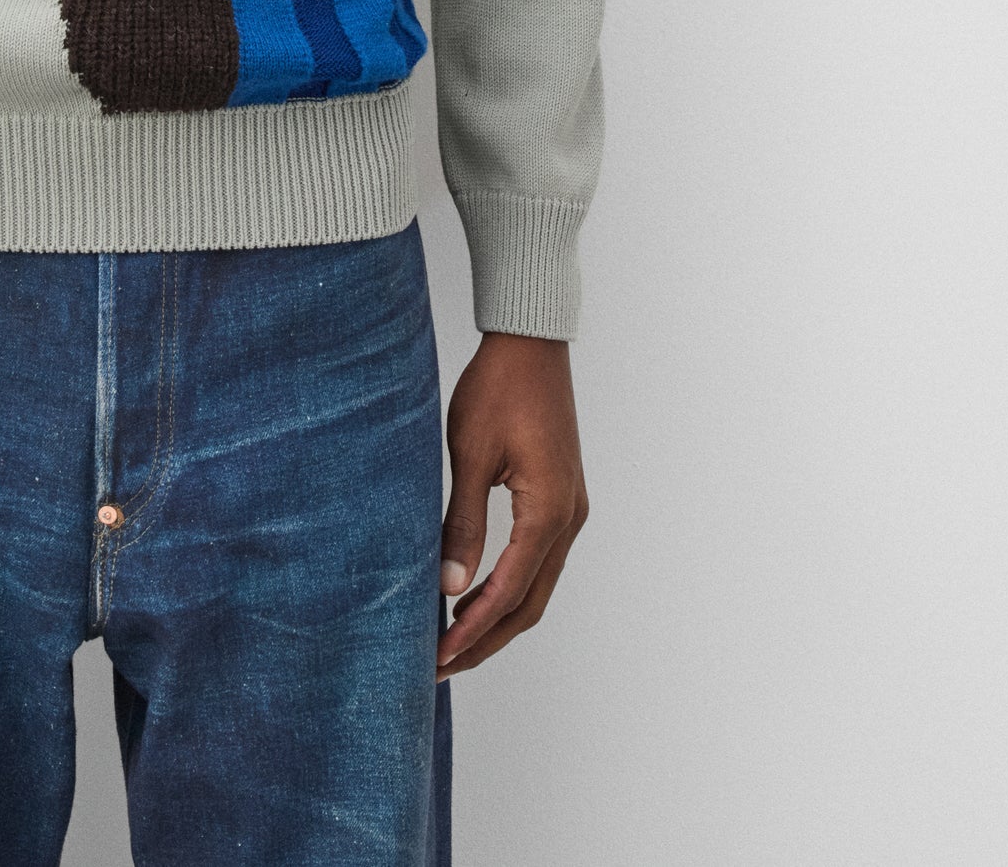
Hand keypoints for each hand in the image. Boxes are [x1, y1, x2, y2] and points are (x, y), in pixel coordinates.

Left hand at [436, 332, 587, 680]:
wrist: (531, 342)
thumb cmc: (497, 388)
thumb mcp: (470, 454)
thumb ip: (462, 523)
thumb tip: (449, 586)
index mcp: (548, 511)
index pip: (508, 592)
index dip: (472, 630)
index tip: (437, 656)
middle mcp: (568, 519)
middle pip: (530, 603)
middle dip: (486, 639)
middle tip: (440, 664)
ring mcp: (570, 509)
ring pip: (537, 586)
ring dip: (498, 618)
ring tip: (452, 638)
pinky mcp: (561, 498)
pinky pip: (539, 560)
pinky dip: (508, 587)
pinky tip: (474, 592)